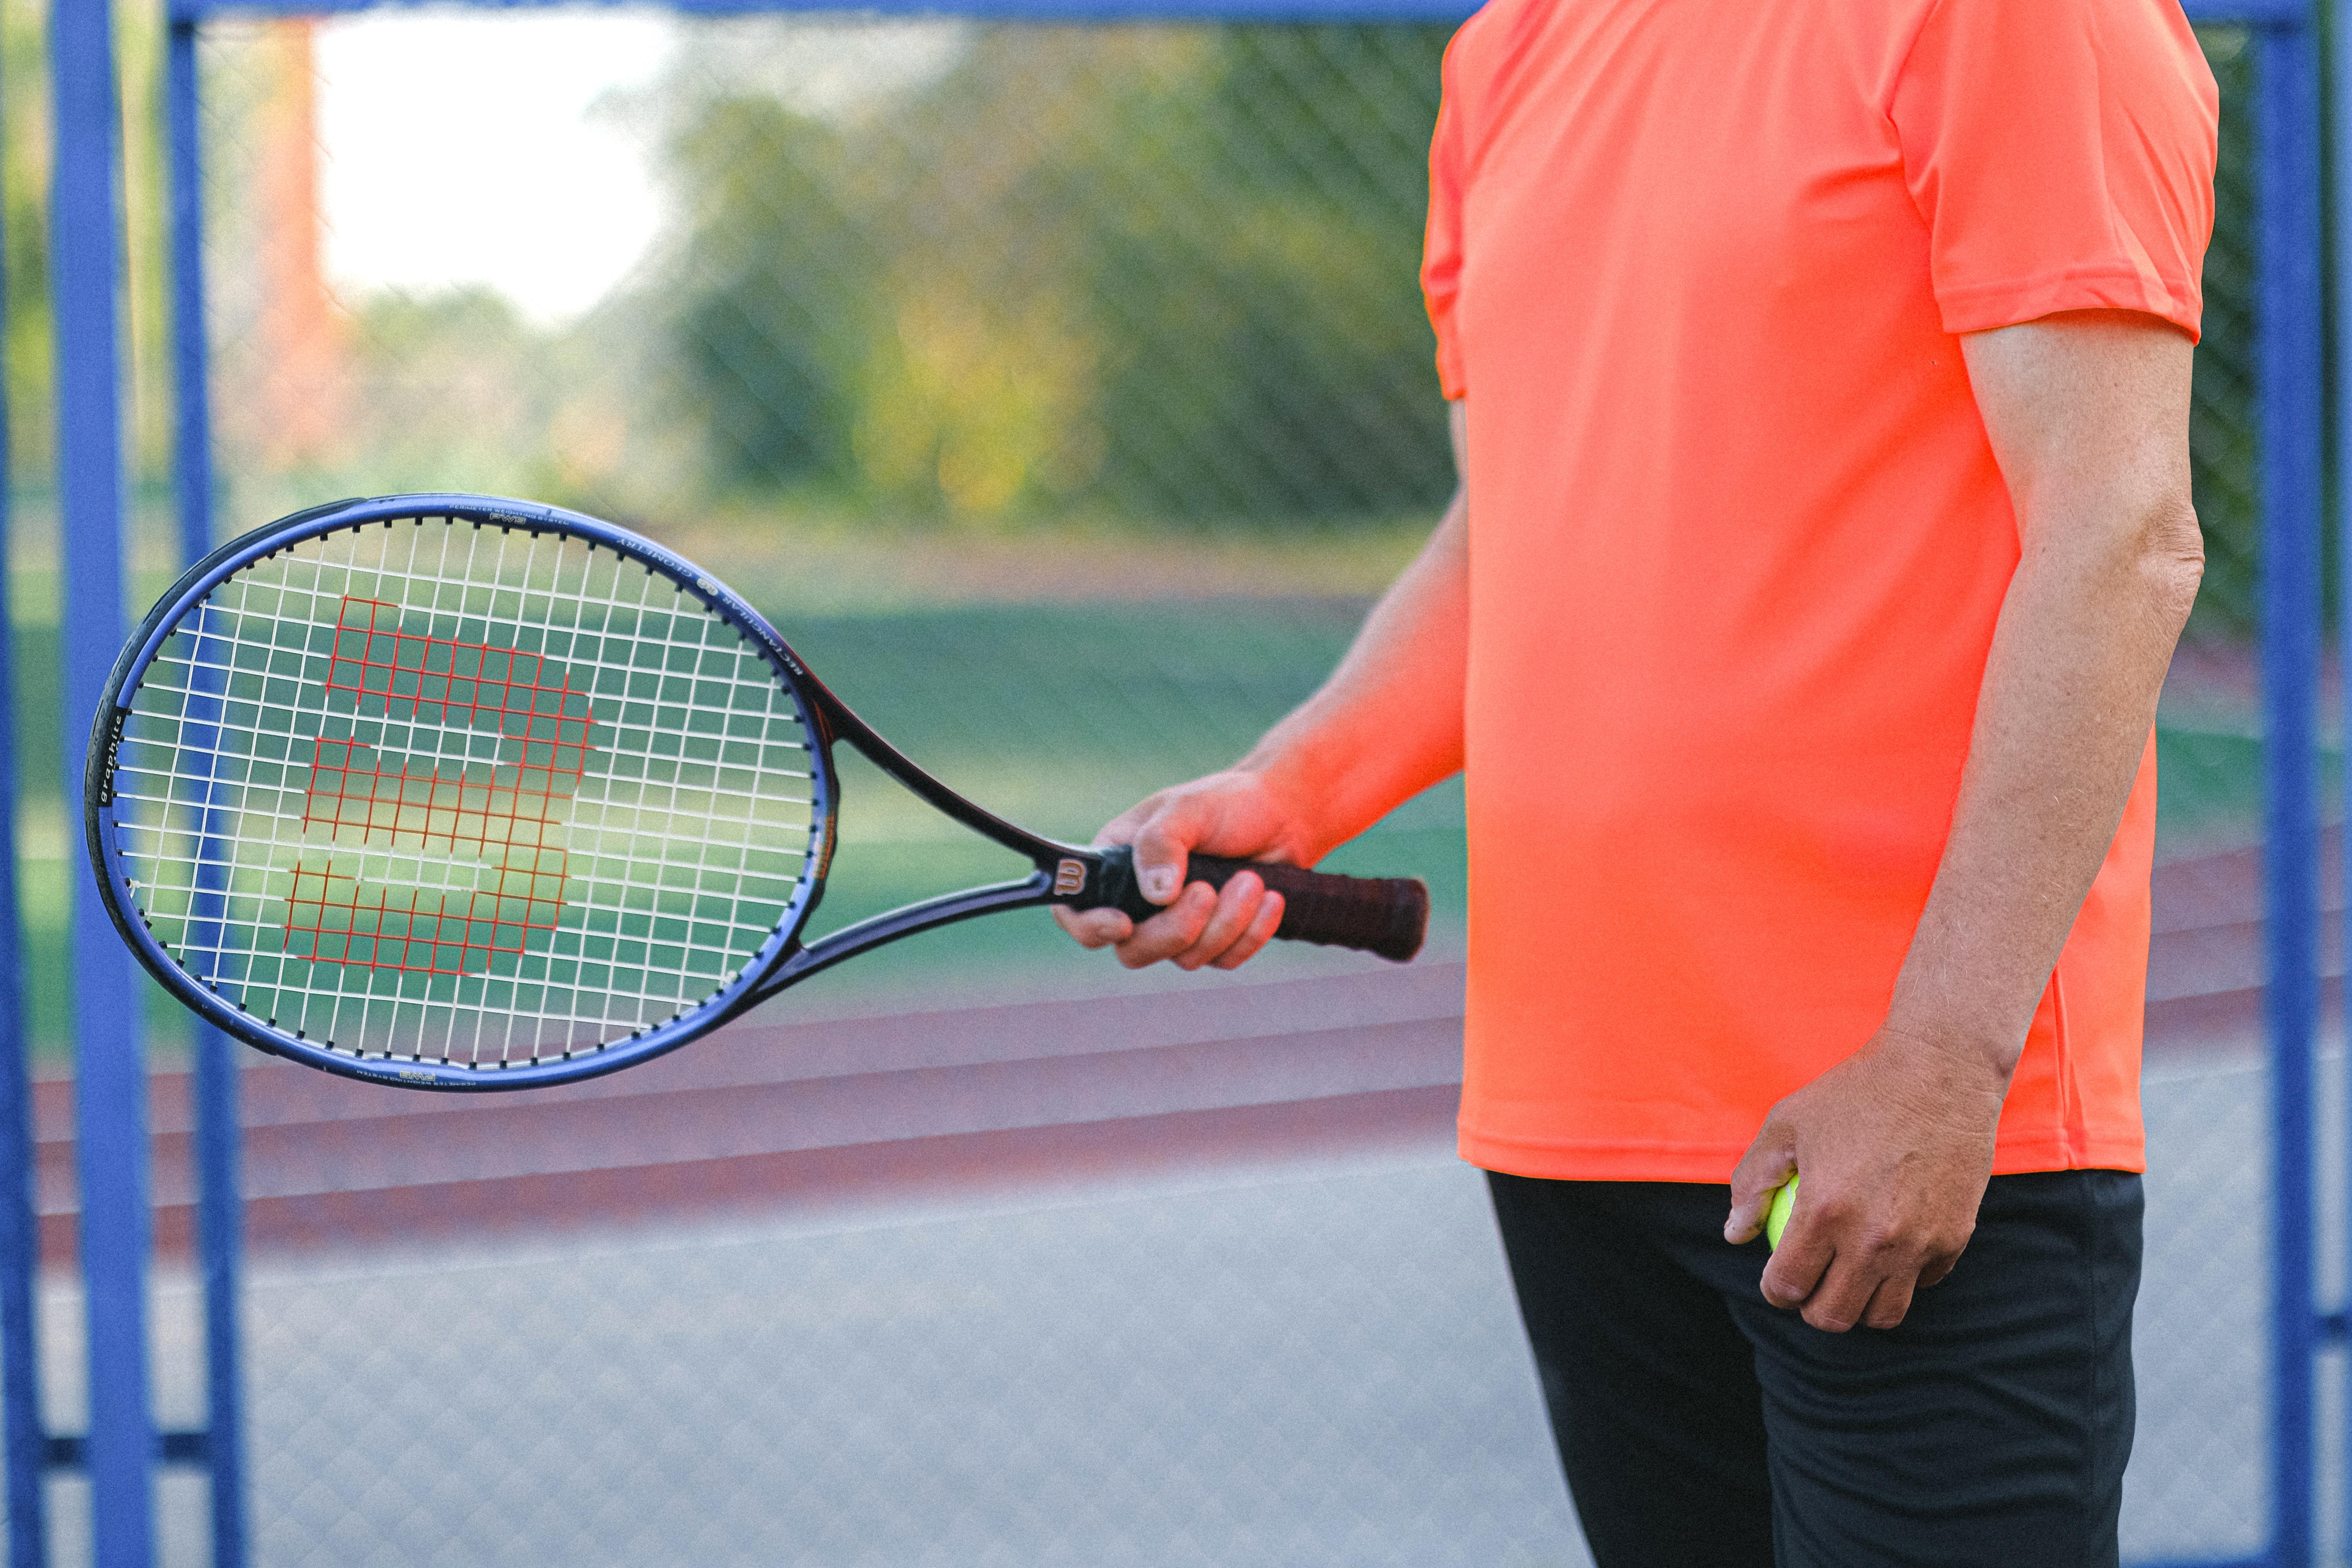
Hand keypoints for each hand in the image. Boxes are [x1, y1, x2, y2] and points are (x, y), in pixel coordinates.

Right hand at [1051, 769, 1310, 970]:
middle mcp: (1140, 904)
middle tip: (1207, 891)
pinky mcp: (1217, 941)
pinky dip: (1251, 932)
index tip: (1122, 923)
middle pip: (1134, 951)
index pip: (1075, 912)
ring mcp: (1178, 927)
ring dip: (1226, 921)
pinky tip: (1269, 899)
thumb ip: (1162, 843)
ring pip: (1187, 958)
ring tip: (1251, 880)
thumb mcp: (1188, 808)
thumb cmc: (1227, 803)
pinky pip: (1226, 960)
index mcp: (1114, 866)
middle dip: (1176, 929)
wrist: (1283, 814)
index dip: (1089, 927)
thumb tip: (1155, 895)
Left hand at [1723, 1027, 2009, 1331]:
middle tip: (1809, 1282)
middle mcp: (1873, 1238)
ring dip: (1858, 1304)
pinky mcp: (1955, 1239)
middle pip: (1833, 1316)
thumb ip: (1752, 1183)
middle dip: (1811, 1308)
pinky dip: (1902, 1278)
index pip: (1789, 1287)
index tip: (1777, 1278)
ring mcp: (1919, 1244)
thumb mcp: (1786, 1124)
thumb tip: (1735, 1235)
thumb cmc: (1855, 1092)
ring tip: (1847, 1275)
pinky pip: (1922, 1284)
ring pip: (1882, 1315)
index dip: (1775, 1290)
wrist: (1941, 1071)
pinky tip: (1889, 1248)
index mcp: (1825, 1211)